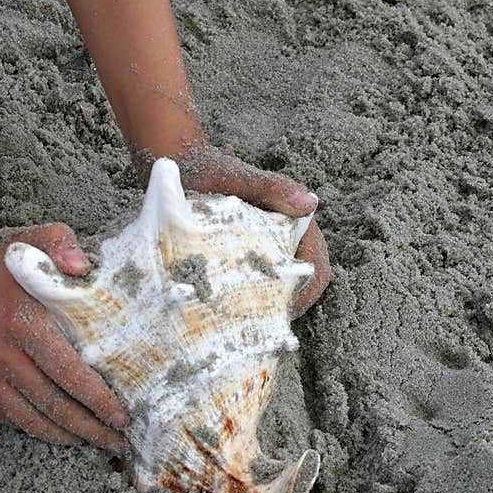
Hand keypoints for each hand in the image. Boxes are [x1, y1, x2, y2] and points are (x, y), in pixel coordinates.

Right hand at [0, 224, 128, 452]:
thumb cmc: (1, 261)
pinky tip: (59, 431)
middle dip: (90, 428)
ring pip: (30, 418)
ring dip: (65, 435)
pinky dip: (35, 428)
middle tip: (117, 441)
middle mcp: (1, 355)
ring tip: (93, 441)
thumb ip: (62, 244)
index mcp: (23, 324)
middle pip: (54, 404)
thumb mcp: (34, 237)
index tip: (122, 416)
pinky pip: (8, 416)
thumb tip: (84, 268)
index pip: (68, 372)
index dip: (98, 399)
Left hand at [136, 145, 331, 317]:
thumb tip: (311, 203)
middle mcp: (284, 234)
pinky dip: (253, 297)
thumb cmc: (209, 170)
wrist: (177, 165)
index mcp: (293, 220)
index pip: (315, 263)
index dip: (306, 292)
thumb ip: (273, 188)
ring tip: (250, 324)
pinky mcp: (245, 251)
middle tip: (266, 327)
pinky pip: (258, 280)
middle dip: (291, 304)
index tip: (285, 313)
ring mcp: (265, 244)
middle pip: (303, 279)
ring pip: (281, 283)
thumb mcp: (239, 179)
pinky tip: (234, 310)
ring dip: (272, 303)